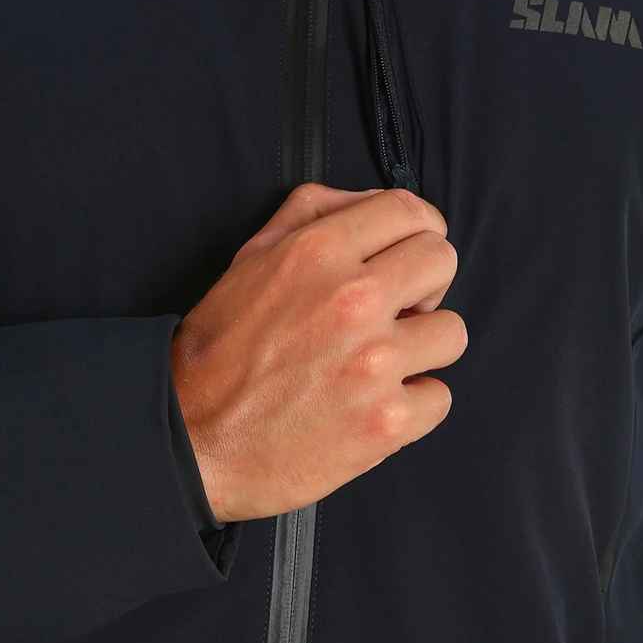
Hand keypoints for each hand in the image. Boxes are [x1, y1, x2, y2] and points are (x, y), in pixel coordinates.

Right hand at [171, 182, 466, 522]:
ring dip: (422, 346)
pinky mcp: (385, 424)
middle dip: (424, 282)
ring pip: (452, 332)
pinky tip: (377, 404)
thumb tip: (371, 201)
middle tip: (397, 308)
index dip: (418, 228)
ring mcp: (374, 364)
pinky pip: (440, 397)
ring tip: (384, 361)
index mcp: (319, 252)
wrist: (190, 440)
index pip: (409, 210)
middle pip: (442, 259)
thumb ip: (314, 212)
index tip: (409, 252)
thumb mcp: (253, 257)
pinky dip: (414, 405)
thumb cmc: (220, 348)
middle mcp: (353, 300)